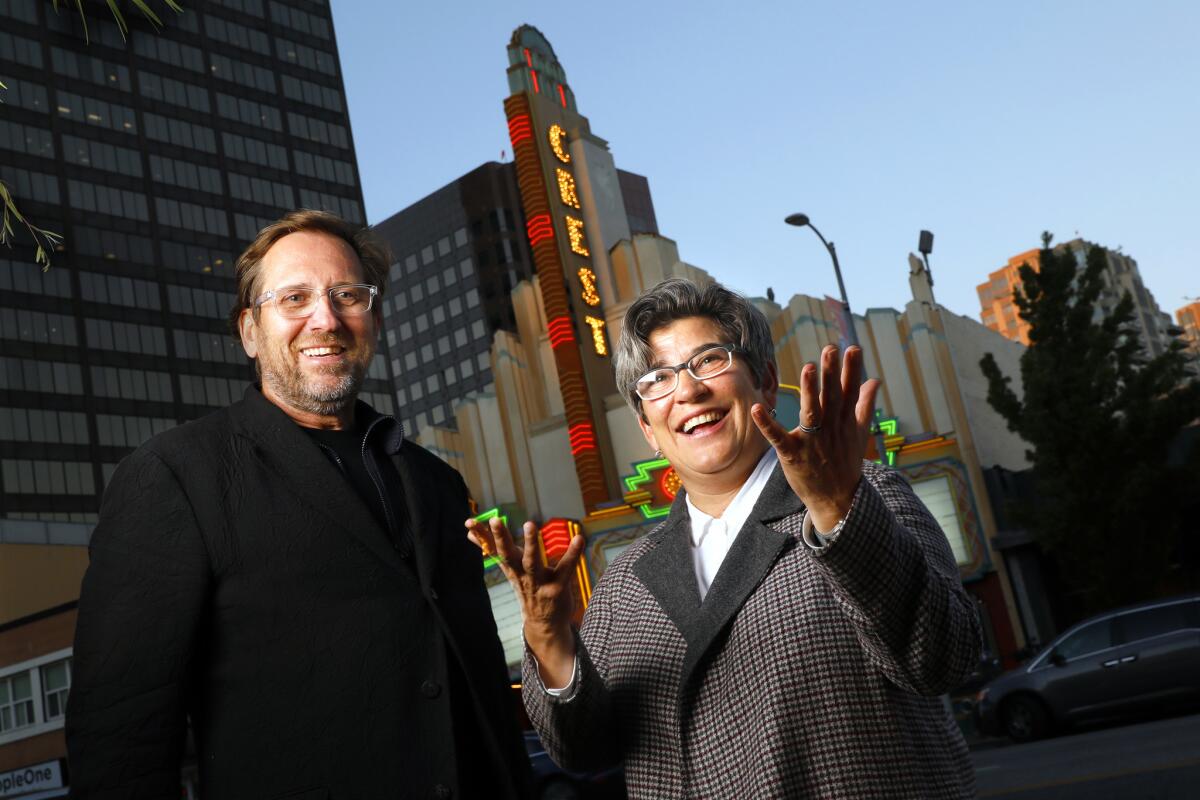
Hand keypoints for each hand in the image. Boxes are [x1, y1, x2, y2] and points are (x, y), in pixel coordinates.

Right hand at [464, 516, 583, 686]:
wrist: (544, 624)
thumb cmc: (527, 588)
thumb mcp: (510, 569)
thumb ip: (493, 551)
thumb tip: (470, 534)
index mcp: (511, 568)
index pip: (493, 550)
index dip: (482, 537)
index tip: (469, 523)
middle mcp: (522, 575)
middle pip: (508, 555)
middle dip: (501, 538)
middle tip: (494, 520)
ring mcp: (539, 582)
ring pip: (533, 562)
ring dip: (530, 543)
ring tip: (529, 524)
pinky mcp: (558, 588)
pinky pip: (566, 568)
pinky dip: (573, 553)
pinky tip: (579, 538)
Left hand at [751, 345, 880, 531]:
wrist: (837, 500)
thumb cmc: (845, 462)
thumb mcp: (859, 433)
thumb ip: (865, 405)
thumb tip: (874, 381)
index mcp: (844, 422)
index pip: (850, 391)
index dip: (851, 370)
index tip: (853, 348)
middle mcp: (830, 429)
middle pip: (832, 397)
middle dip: (831, 373)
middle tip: (830, 348)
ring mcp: (812, 442)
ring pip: (811, 413)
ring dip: (810, 391)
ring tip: (808, 368)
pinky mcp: (793, 455)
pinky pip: (778, 437)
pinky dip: (767, 424)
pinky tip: (756, 409)